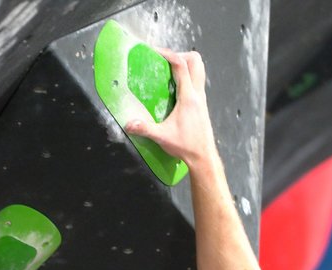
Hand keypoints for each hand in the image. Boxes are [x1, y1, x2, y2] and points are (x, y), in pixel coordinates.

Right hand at [123, 50, 214, 167]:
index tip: (155, 52)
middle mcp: (197, 93)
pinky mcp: (201, 103)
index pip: (181, 65)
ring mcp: (201, 97)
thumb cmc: (186, 146)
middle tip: (164, 62)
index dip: (168, 54)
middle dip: (179, 55)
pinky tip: (173, 87)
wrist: (203, 156)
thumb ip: (145, 129)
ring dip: (185, 64)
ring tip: (168, 71)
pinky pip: (196, 80)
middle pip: (196, 61)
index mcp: (188, 97)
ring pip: (199, 69)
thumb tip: (128, 124)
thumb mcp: (162, 137)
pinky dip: (186, 76)